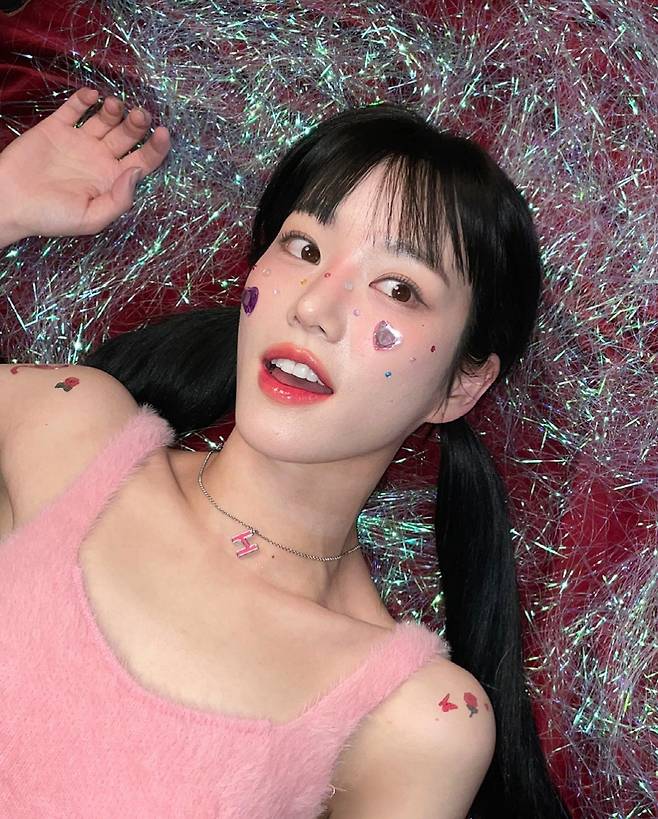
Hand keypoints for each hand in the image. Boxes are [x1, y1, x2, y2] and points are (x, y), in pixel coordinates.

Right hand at [0, 87, 170, 243]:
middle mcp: (100, 158)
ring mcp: (79, 141)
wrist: (9, 203)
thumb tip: (137, 173)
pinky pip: (75, 108)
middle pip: (128, 135)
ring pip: (106, 118)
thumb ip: (118, 199)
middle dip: (138, 123)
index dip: (157, 147)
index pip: (144, 160)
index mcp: (112, 180)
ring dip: (116, 109)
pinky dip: (85, 98)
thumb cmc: (50, 217)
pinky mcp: (56, 127)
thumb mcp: (91, 218)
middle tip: (139, 115)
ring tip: (115, 106)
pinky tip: (92, 96)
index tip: (163, 133)